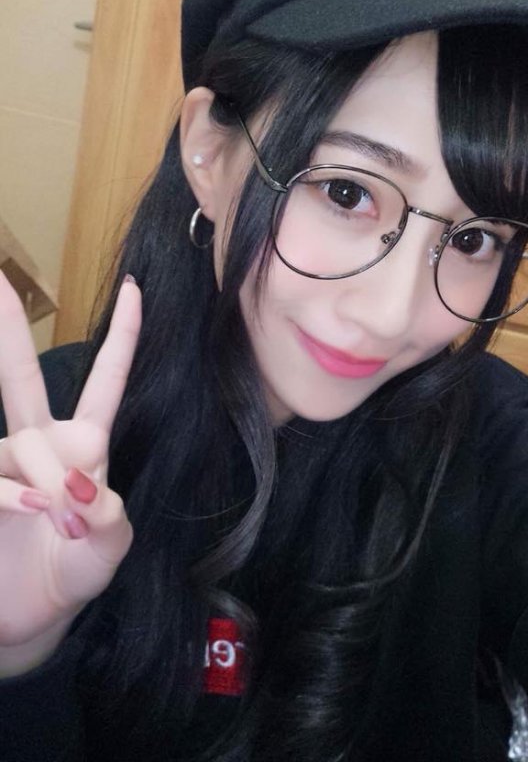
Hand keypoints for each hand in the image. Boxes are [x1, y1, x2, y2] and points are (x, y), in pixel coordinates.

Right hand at [0, 271, 140, 675]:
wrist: (33, 616)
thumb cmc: (78, 571)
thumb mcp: (112, 548)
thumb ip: (107, 517)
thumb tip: (78, 485)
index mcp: (84, 444)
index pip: (106, 381)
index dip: (123, 335)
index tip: (137, 288)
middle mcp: (38, 443)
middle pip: (21, 376)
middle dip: (7, 327)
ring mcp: (4, 466)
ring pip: (17, 445)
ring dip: (41, 480)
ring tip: (60, 519)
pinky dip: (10, 496)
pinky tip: (31, 511)